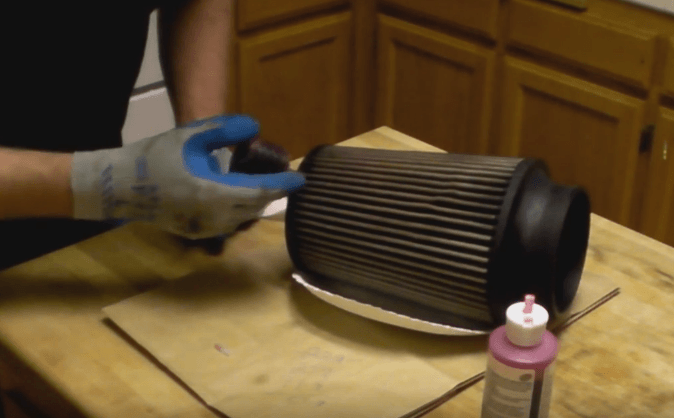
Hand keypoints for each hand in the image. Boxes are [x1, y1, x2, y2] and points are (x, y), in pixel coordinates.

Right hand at [70, 114, 303, 238]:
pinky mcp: (194, 233)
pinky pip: (227, 225)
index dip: (283, 185)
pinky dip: (239, 212)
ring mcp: (203, 228)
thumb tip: (256, 126)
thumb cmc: (155, 156)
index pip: (260, 191)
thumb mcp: (190, 136)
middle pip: (254, 207)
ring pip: (242, 218)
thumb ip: (225, 129)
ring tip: (267, 189)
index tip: (301, 178)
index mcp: (214, 192)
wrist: (118, 186)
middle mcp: (213, 216)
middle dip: (272, 194)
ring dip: (256, 204)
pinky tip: (240, 201)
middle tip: (286, 181)